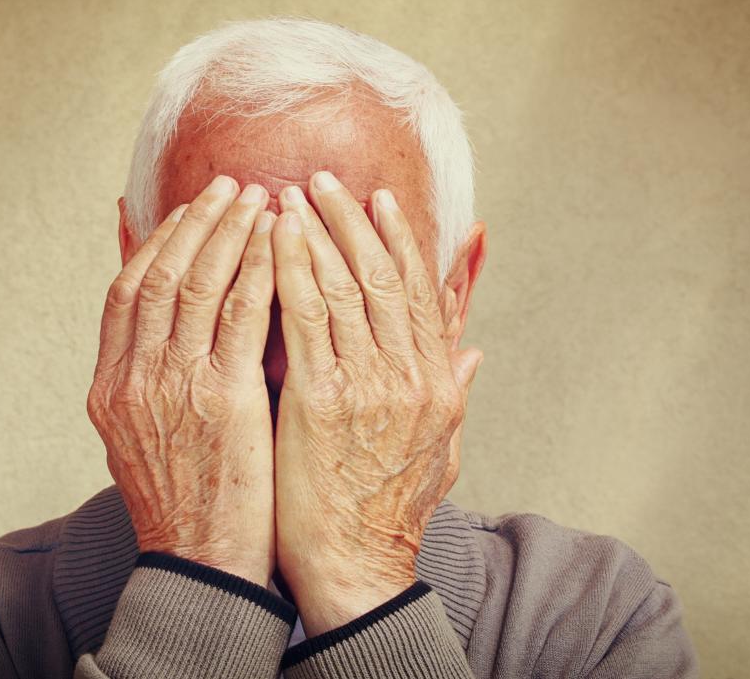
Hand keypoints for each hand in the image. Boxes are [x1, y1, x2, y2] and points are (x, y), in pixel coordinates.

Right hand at [87, 176, 278, 585]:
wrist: (201, 565)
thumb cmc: (185, 504)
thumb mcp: (144, 440)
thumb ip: (153, 380)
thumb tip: (172, 332)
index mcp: (110, 388)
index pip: (125, 292)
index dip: (160, 243)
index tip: (191, 211)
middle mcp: (133, 380)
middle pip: (157, 274)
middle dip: (196, 223)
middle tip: (230, 185)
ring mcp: (173, 388)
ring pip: (195, 284)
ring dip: (229, 233)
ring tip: (259, 197)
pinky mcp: (222, 401)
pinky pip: (240, 316)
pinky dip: (260, 270)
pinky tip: (281, 243)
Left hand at [270, 172, 483, 634]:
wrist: (355, 569)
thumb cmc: (387, 513)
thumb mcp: (441, 450)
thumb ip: (456, 392)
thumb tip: (475, 350)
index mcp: (438, 383)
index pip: (421, 293)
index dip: (398, 241)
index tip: (378, 201)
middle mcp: (410, 376)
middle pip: (382, 276)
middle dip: (351, 221)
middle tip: (324, 179)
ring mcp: (368, 386)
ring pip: (344, 286)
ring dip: (316, 232)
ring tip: (293, 192)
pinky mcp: (321, 401)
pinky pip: (306, 317)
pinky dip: (291, 269)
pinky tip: (274, 238)